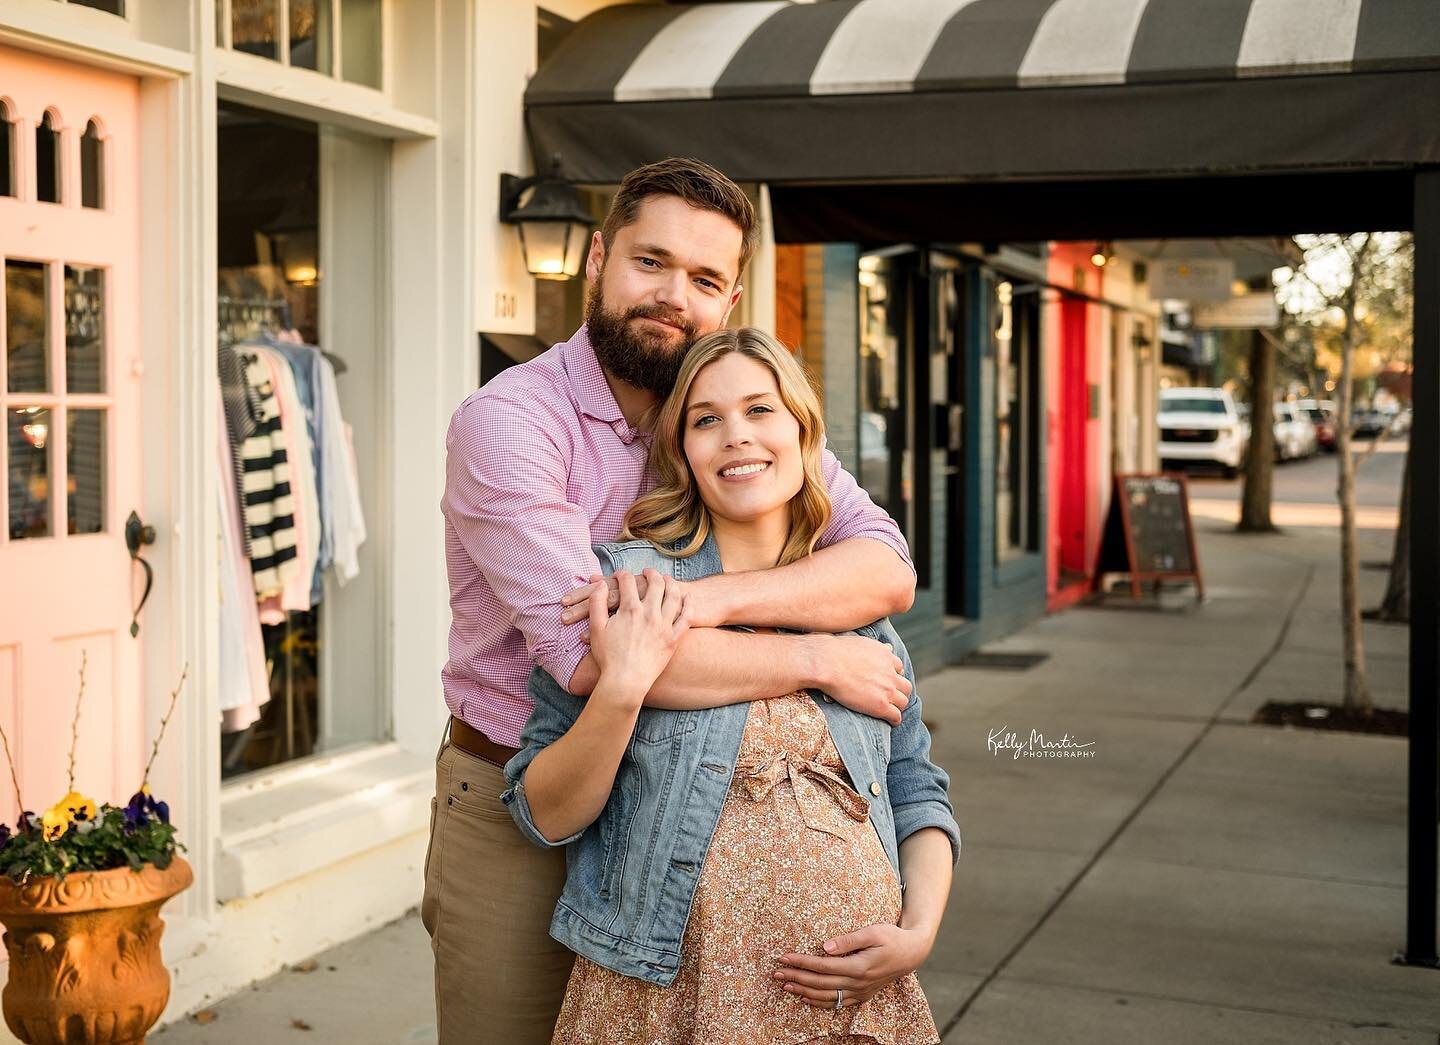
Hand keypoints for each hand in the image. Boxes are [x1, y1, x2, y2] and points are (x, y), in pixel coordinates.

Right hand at [586, 569, 688, 701]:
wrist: (626, 681)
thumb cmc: (609, 657)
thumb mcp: (596, 628)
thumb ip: (597, 603)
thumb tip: (601, 585)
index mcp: (630, 610)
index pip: (628, 582)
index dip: (623, 574)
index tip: (620, 574)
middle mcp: (650, 613)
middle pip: (655, 584)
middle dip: (650, 574)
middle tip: (647, 572)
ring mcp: (664, 626)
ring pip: (673, 596)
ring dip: (671, 583)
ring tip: (667, 579)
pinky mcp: (674, 638)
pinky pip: (686, 618)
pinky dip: (689, 605)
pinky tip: (689, 598)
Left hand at [773, 923, 933, 1007]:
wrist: (912, 953)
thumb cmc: (891, 937)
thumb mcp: (873, 932)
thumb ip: (849, 940)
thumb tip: (825, 947)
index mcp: (859, 967)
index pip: (823, 966)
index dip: (801, 962)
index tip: (784, 957)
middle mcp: (858, 983)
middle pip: (820, 983)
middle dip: (796, 977)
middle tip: (776, 972)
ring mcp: (860, 992)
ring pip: (826, 996)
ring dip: (803, 991)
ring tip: (785, 985)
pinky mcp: (862, 995)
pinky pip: (837, 1003)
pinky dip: (819, 1002)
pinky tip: (806, 998)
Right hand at [814, 635, 910, 725]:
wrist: (826, 664)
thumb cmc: (835, 652)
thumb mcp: (861, 642)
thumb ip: (877, 647)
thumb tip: (889, 646)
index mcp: (886, 655)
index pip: (899, 668)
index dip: (893, 676)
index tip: (887, 682)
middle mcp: (890, 672)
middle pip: (905, 686)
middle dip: (899, 692)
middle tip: (891, 698)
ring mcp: (887, 689)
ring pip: (903, 702)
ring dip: (897, 706)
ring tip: (890, 711)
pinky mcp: (880, 705)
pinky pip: (896, 716)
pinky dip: (894, 720)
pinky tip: (890, 722)